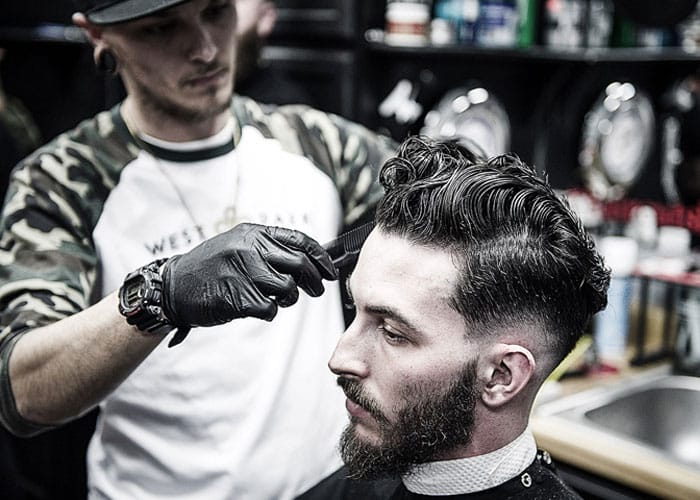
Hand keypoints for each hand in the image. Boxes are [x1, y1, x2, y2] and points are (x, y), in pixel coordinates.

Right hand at [160, 223, 337, 326]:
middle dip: (314, 281)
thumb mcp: (238, 246)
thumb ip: (270, 250)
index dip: (320, 257)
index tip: (331, 270)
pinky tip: (257, 308)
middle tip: (316, 291)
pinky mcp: (237, 297)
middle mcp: (250, 248)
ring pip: (288, 288)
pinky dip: (269, 312)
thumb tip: (310, 261)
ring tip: (277, 299)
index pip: (299, 240)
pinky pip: (270, 308)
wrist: (174, 286)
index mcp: (253, 233)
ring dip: (288, 298)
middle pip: (299, 265)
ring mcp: (243, 272)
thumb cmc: (211, 268)